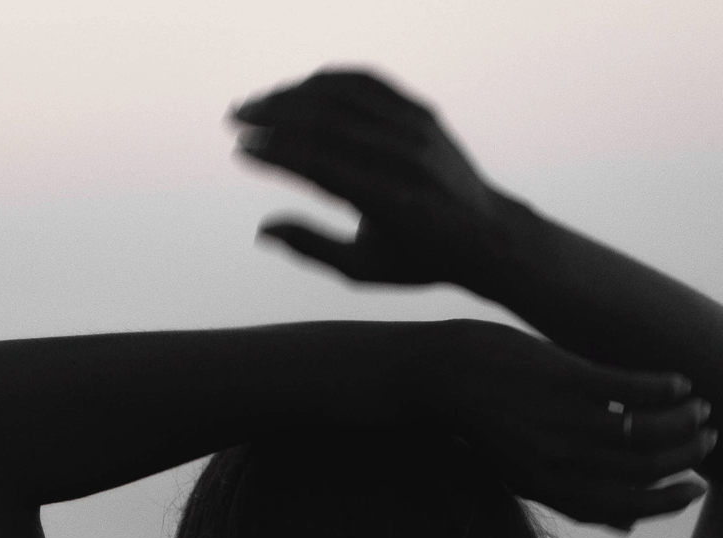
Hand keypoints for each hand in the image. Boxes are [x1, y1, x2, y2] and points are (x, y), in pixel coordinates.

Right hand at [231, 69, 509, 289]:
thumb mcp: (363, 270)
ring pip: (344, 95)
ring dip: (293, 93)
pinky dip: (328, 81)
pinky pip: (368, 83)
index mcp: (389, 202)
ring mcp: (417, 129)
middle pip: (326, 122)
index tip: (241, 148)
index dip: (275, 154)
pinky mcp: (422, 111)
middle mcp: (405, 159)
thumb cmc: (417, 258)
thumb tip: (260, 231)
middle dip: (274, 115)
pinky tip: (299, 90)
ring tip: (259, 103)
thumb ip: (311, 248)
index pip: (320, 166)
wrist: (486, 234)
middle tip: (236, 118)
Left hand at [416, 320, 713, 532]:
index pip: (625, 505)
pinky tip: (680, 382)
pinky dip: (663, 387)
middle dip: (686, 457)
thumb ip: (573, 496)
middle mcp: (559, 459)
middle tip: (710, 441)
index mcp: (548, 487)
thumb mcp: (519, 473)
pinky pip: (629, 387)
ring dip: (683, 421)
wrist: (433, 377)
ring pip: (644, 430)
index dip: (668, 502)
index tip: (696, 489)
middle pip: (643, 469)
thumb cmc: (477, 423)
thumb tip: (624, 525)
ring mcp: (563, 418)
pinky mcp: (564, 377)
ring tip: (703, 410)